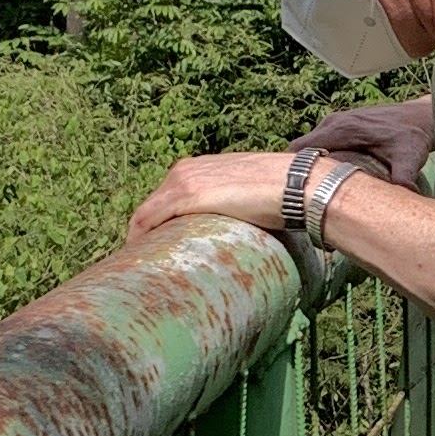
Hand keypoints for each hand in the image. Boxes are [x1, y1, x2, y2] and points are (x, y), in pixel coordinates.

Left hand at [123, 153, 294, 246]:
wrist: (295, 185)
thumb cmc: (279, 192)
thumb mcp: (244, 194)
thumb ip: (229, 206)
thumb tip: (235, 230)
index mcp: (196, 168)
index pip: (163, 199)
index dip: (155, 224)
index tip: (156, 247)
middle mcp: (183, 171)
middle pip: (150, 208)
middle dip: (144, 235)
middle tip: (145, 263)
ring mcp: (183, 183)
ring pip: (144, 215)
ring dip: (140, 240)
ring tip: (142, 267)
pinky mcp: (187, 197)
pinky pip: (149, 219)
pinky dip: (139, 238)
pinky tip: (140, 258)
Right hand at [302, 94, 434, 189]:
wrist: (422, 117)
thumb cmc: (414, 136)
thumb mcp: (409, 157)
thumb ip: (404, 176)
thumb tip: (404, 195)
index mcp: (342, 129)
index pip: (301, 150)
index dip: (293, 171)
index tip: (296, 193)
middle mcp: (333, 122)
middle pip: (299, 150)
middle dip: (299, 173)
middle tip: (306, 198)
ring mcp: (335, 122)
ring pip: (309, 148)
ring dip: (310, 167)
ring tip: (317, 191)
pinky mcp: (340, 125)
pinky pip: (319, 143)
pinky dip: (319, 159)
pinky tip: (330, 179)